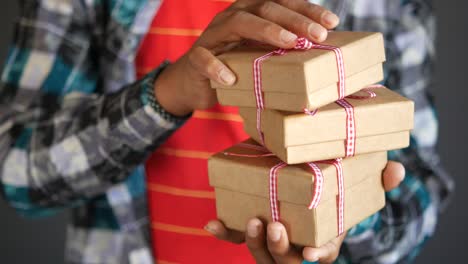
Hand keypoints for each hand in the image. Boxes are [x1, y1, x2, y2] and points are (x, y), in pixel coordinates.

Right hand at [154, 0, 339, 115]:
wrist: (195, 82)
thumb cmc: (235, 66)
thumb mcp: (260, 55)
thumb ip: (281, 49)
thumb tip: (320, 55)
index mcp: (251, 13)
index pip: (282, 3)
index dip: (307, 10)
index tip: (332, 23)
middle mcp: (233, 17)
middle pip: (265, 8)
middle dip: (295, 20)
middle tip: (318, 36)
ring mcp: (213, 35)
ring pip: (238, 23)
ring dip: (266, 31)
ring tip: (289, 43)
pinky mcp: (197, 58)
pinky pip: (204, 58)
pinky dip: (217, 67)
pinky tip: (231, 79)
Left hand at [205, 161, 404, 262]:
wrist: (301, 179)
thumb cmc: (331, 187)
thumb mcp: (356, 182)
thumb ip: (376, 178)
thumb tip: (396, 170)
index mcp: (324, 235)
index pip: (324, 252)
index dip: (320, 254)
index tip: (313, 253)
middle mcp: (297, 242)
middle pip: (288, 259)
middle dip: (280, 249)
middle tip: (276, 226)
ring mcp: (274, 238)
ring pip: (263, 253)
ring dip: (255, 242)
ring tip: (252, 220)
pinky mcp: (254, 228)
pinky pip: (236, 237)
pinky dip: (224, 232)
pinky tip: (211, 224)